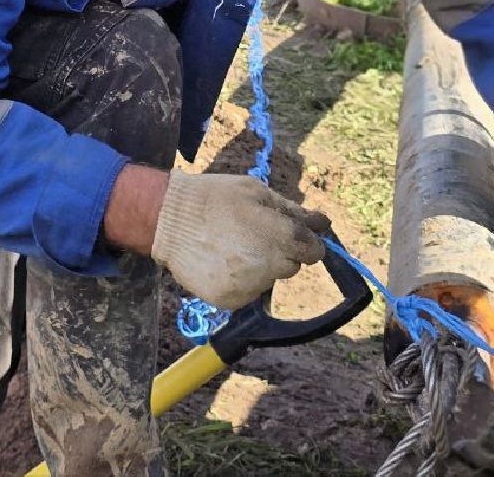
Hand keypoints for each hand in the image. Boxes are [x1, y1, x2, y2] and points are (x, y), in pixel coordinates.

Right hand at [150, 170, 328, 308]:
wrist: (168, 220)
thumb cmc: (215, 199)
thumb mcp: (256, 192)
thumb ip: (293, 212)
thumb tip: (324, 223)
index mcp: (279, 236)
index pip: (314, 251)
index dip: (305, 242)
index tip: (289, 234)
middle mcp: (268, 266)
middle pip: (291, 266)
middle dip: (280, 251)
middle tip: (251, 234)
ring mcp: (248, 286)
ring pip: (269, 279)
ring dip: (260, 266)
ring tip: (231, 245)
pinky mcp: (230, 301)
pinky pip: (248, 291)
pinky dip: (240, 280)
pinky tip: (221, 261)